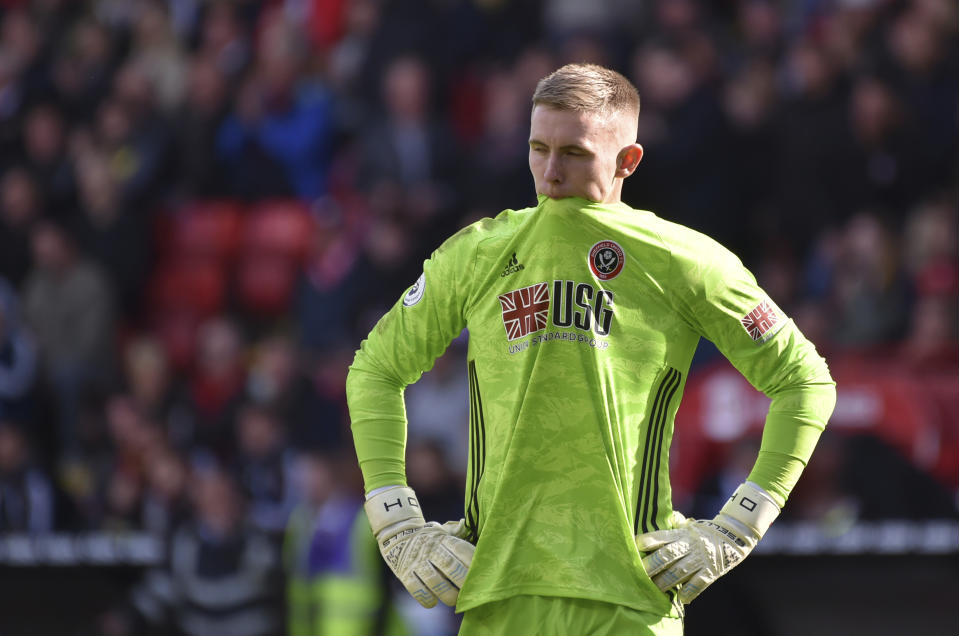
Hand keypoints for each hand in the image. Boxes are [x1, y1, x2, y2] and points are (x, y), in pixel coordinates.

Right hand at [365, 486, 474, 607]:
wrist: (396, 535)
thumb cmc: (428, 538)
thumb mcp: (442, 531)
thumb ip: (457, 534)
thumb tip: (467, 526)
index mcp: (442, 539)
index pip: (460, 549)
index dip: (472, 561)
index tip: (481, 573)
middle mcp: (430, 549)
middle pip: (450, 566)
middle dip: (462, 581)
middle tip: (469, 591)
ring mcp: (416, 562)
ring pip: (434, 581)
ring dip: (447, 594)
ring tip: (453, 600)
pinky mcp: (404, 573)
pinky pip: (416, 589)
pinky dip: (426, 598)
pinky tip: (433, 601)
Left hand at [636, 482, 778, 603]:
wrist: (735, 536)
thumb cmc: (705, 531)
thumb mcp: (689, 524)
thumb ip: (675, 521)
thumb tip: (663, 516)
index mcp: (682, 534)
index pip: (661, 536)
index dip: (647, 541)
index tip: (634, 546)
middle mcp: (689, 546)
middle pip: (667, 555)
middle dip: (652, 565)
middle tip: (638, 572)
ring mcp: (700, 559)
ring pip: (679, 571)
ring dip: (665, 581)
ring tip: (653, 588)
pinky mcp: (711, 571)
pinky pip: (699, 583)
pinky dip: (689, 592)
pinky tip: (681, 599)